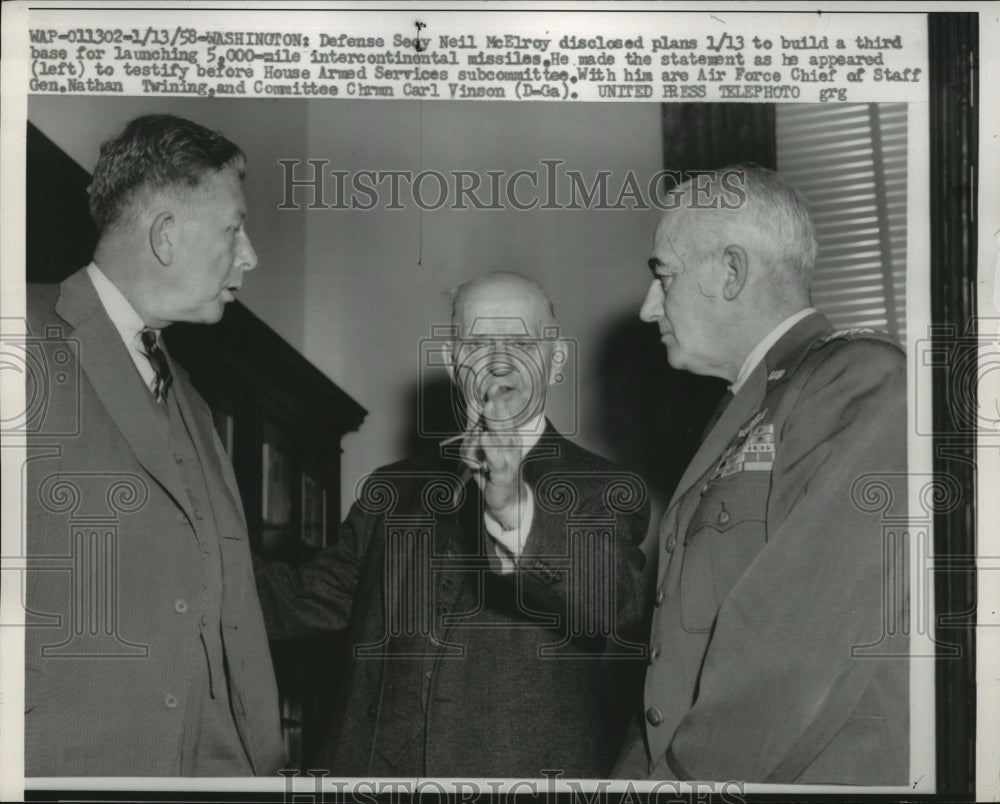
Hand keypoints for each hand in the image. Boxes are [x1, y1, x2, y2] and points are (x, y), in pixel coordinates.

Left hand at [459, 384, 526, 529]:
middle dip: (497, 405)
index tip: (491, 384)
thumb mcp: (480, 445)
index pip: (502, 414)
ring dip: (495, 422)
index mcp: (507, 434)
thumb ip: (476, 425)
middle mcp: (511, 444)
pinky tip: (485, 439)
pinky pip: (496, 460)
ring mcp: (509, 458)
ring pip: (500, 438)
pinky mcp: (502, 474)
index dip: (497, 399)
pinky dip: (491, 449)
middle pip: (503, 422)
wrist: (504, 498)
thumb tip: (472, 403)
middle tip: (492, 390)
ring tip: (489, 407)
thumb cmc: (493, 469)